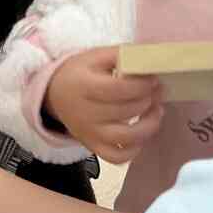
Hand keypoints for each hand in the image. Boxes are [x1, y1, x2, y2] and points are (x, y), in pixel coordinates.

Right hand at [44, 47, 164, 163]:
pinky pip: (118, 157)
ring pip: (126, 138)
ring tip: (156, 111)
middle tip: (156, 91)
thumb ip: (122, 55)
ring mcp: (89, 133)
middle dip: (148, 100)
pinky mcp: (93, 146)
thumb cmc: (80, 73)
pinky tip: (141, 133)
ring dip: (149, 125)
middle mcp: (85, 113)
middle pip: (126, 111)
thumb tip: (151, 60)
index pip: (118, 89)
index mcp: (84, 86)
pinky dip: (135, 149)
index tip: (153, 79)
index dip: (142, 85)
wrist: (55, 94)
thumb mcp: (95, 56)